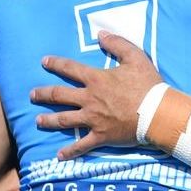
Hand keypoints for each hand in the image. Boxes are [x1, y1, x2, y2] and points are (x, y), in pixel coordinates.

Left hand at [30, 31, 162, 159]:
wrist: (157, 112)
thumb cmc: (148, 84)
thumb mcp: (135, 57)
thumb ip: (117, 43)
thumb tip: (101, 34)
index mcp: (96, 79)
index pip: (70, 68)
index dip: (55, 63)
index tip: (43, 62)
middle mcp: (89, 99)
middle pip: (59, 95)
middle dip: (43, 94)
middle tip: (32, 95)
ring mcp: (93, 119)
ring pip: (64, 120)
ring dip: (49, 120)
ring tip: (38, 121)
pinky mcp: (100, 136)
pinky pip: (81, 145)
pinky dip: (69, 152)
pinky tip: (59, 156)